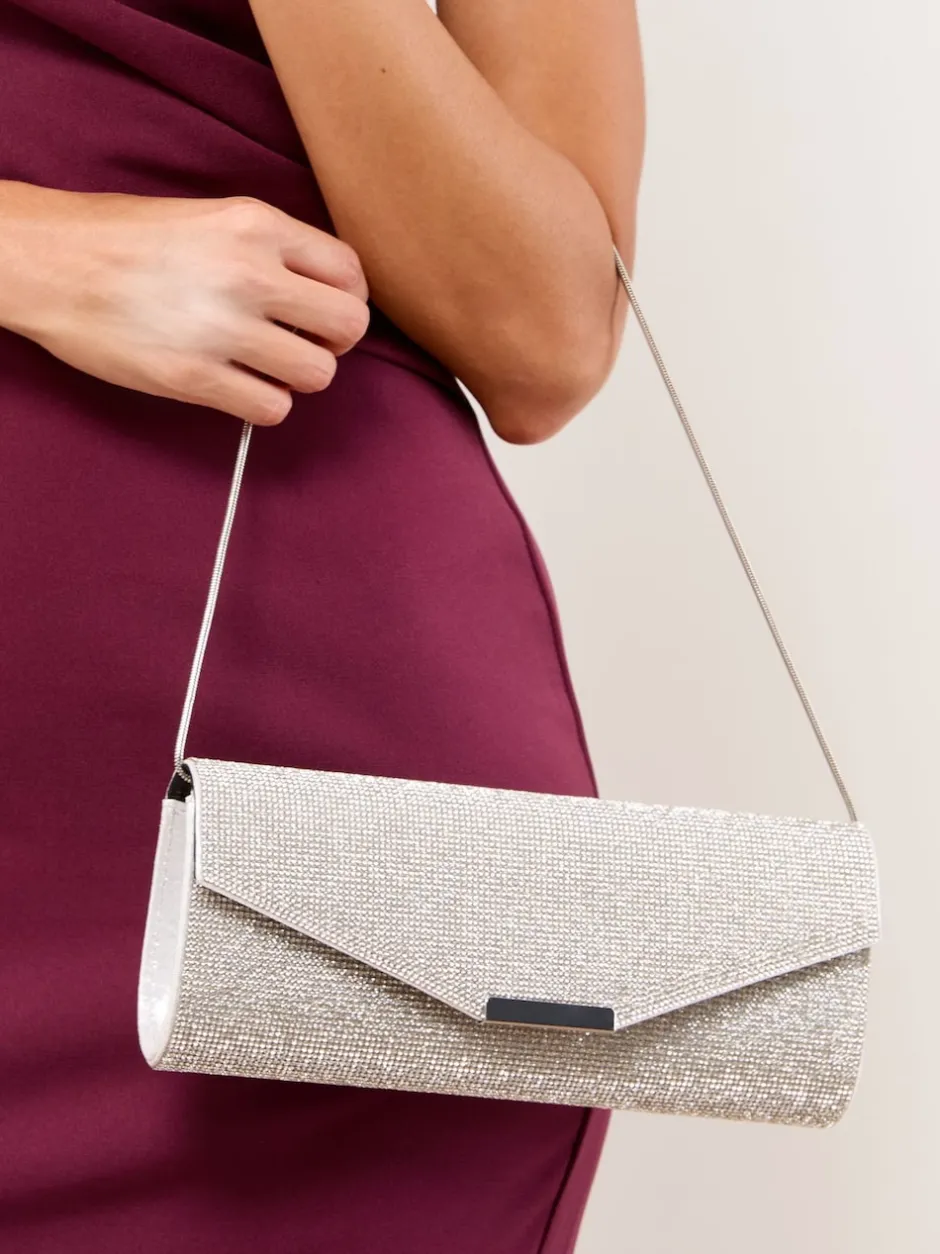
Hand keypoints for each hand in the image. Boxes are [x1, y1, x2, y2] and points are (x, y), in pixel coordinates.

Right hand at [4, 189, 369, 424]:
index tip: (321, 311)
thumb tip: (319, 291)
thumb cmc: (123, 237)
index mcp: (257, 225)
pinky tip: (238, 387)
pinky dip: (264, 405)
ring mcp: (224, 328)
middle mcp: (250, 273)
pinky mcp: (196, 377)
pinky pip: (272, 409)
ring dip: (298, 377)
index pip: (350, 272)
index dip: (346, 298)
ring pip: (317, 374)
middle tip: (301, 343)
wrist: (49, 262)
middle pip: (349, 327)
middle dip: (334, 342)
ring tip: (264, 366)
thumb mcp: (209, 216)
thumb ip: (269, 247)